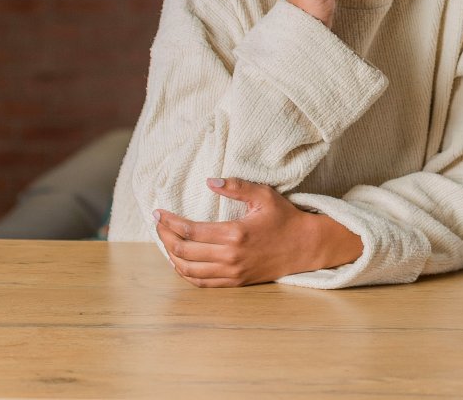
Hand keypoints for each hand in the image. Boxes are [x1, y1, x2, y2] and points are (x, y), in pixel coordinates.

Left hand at [153, 177, 361, 287]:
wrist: (305, 246)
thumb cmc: (285, 218)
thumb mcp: (264, 195)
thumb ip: (236, 186)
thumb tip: (209, 181)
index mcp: (235, 233)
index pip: (189, 230)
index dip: (168, 222)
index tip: (157, 213)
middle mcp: (230, 256)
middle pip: (183, 251)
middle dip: (164, 237)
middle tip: (158, 224)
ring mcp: (232, 272)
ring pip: (188, 270)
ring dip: (171, 256)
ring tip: (167, 241)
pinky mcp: (235, 281)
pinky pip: (201, 282)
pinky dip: (185, 272)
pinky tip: (180, 261)